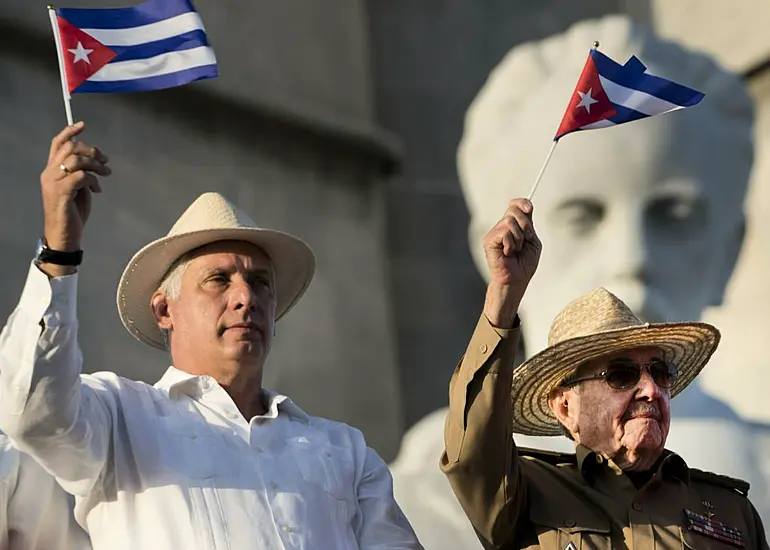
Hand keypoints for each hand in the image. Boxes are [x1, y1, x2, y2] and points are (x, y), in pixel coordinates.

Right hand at [39, 122, 109, 274]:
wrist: (65, 236)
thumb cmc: (72, 214)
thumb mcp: (79, 189)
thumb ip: (82, 174)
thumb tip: (96, 162)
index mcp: (51, 171)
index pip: (57, 144)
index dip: (69, 132)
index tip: (83, 125)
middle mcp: (49, 174)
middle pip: (71, 149)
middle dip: (92, 151)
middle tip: (106, 161)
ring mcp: (53, 183)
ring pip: (76, 160)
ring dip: (95, 165)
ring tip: (105, 174)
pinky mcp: (61, 193)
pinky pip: (80, 176)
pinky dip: (93, 180)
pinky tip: (97, 190)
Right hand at [482, 198, 541, 327]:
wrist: (516, 280)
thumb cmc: (524, 264)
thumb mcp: (532, 240)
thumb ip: (529, 223)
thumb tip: (528, 206)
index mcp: (512, 226)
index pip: (515, 205)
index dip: (522, 203)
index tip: (529, 208)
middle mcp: (501, 227)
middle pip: (513, 210)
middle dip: (525, 225)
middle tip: (525, 240)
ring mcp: (494, 233)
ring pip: (510, 221)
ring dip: (519, 238)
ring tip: (516, 250)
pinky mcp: (489, 240)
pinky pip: (505, 232)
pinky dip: (512, 244)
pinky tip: (508, 254)